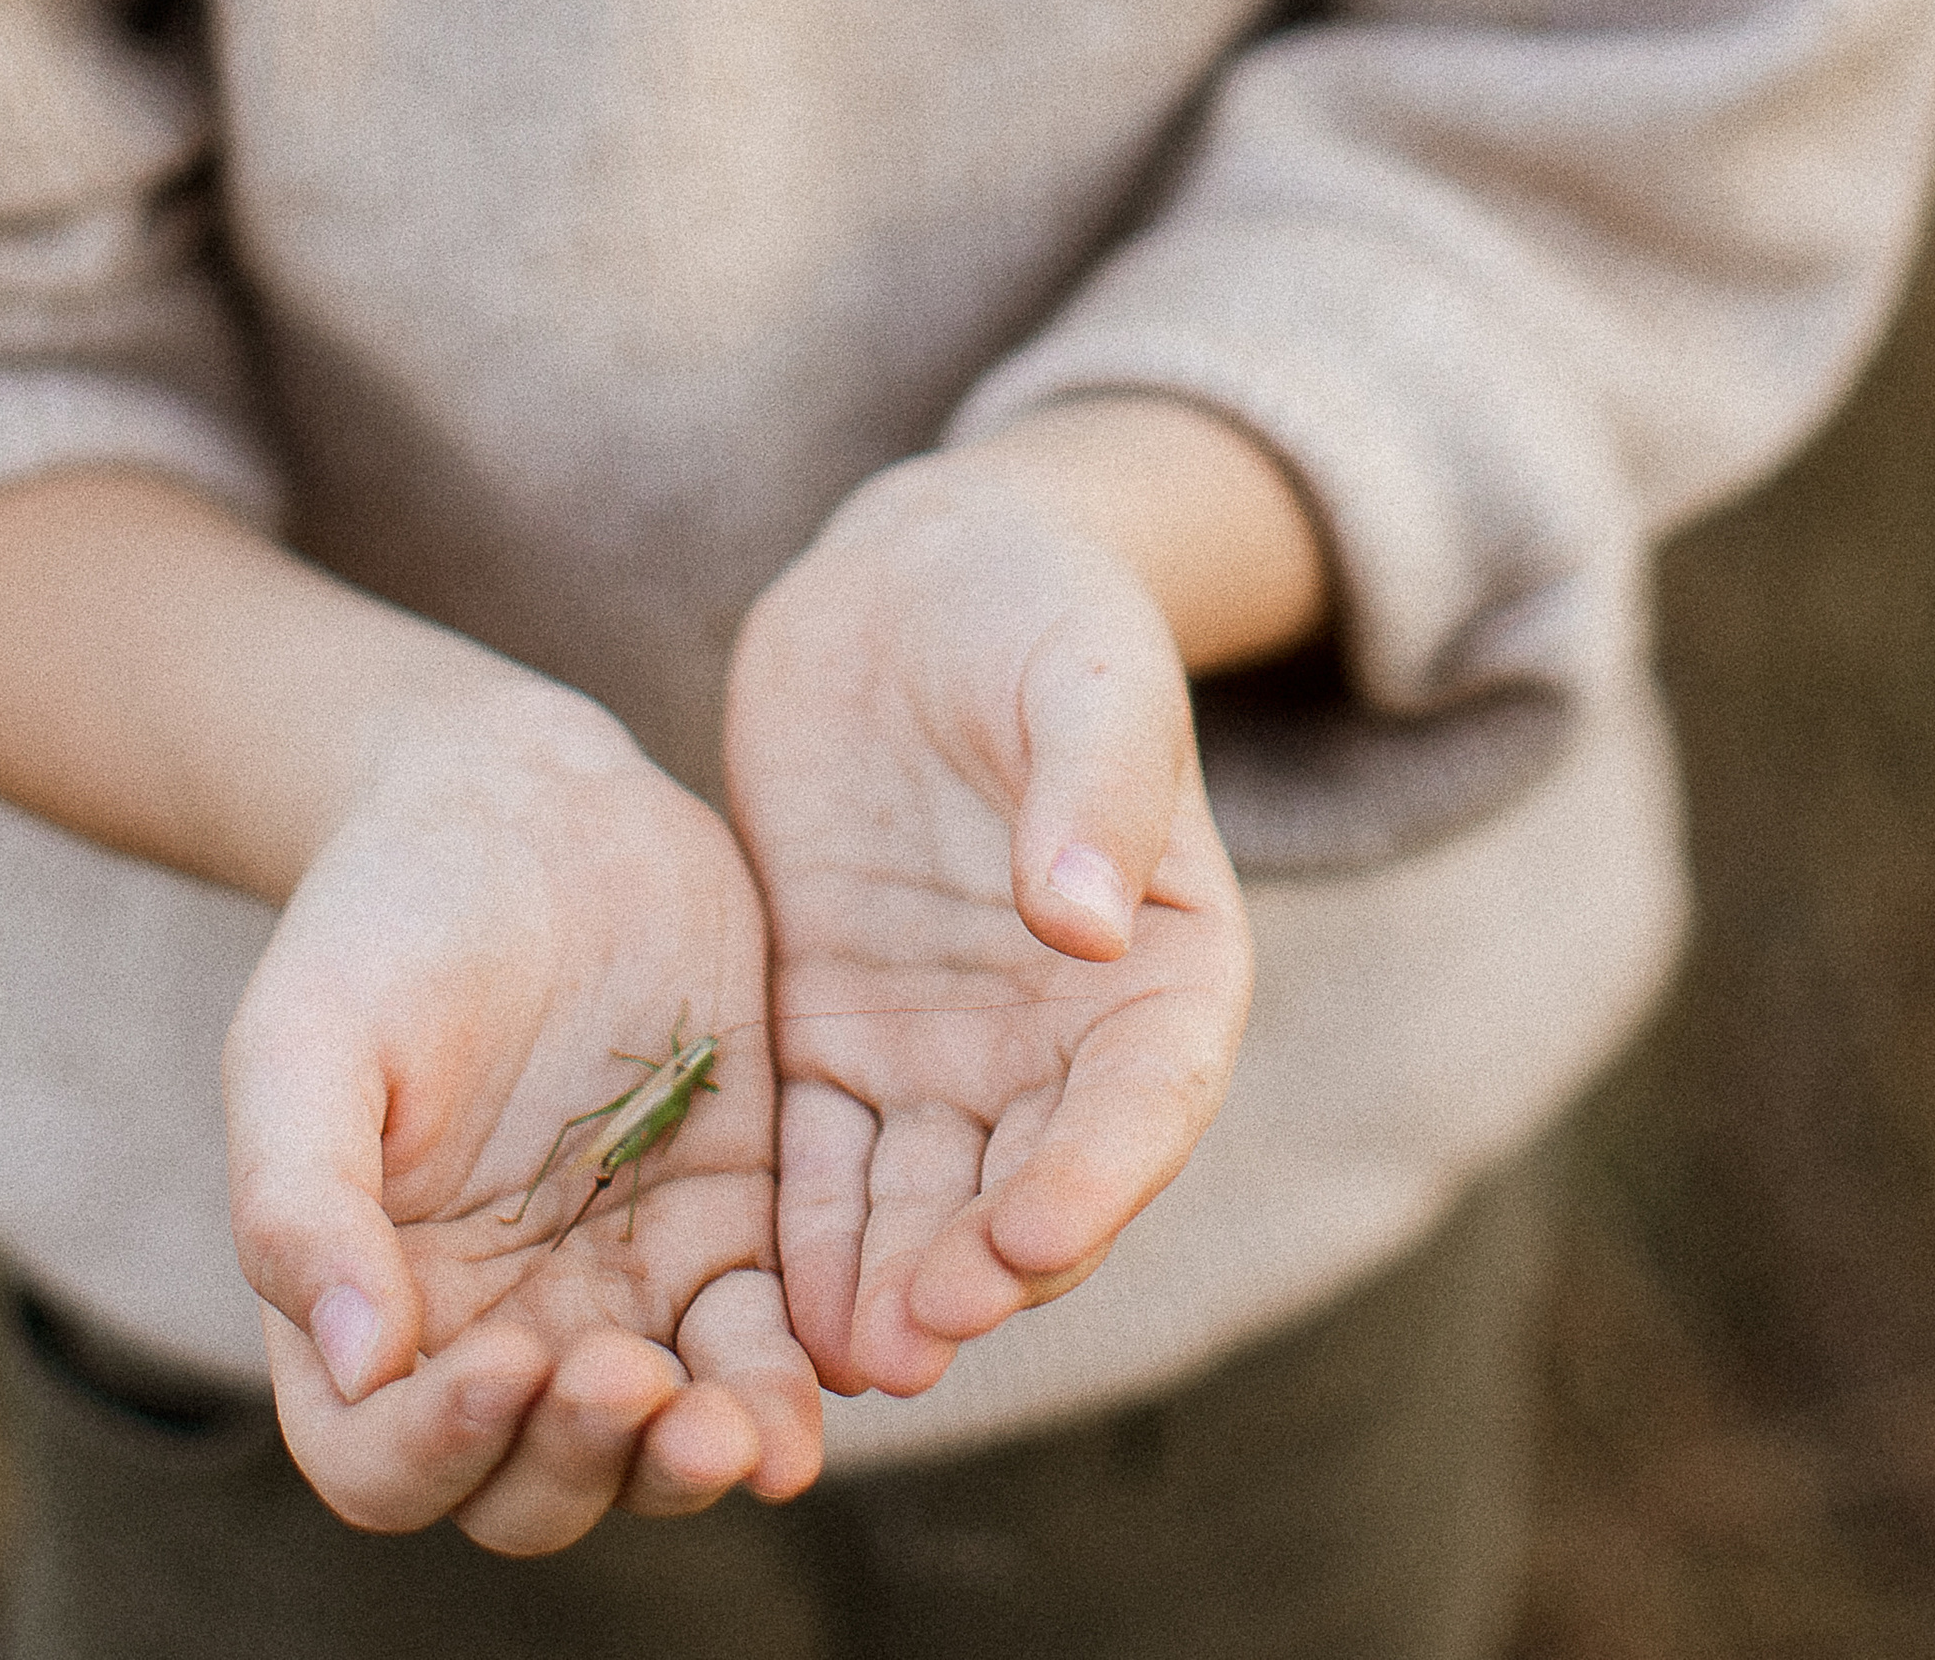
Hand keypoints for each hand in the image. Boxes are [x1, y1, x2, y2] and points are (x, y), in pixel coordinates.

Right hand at [224, 682, 822, 1551]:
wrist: (516, 800)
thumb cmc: (379, 920)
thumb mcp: (304, 1040)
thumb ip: (302, 1202)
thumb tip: (359, 1362)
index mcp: (371, 1310)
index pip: (387, 1461)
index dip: (438, 1450)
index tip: (504, 1364)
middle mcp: (496, 1330)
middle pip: (536, 1486)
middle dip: (588, 1466)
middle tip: (637, 1384)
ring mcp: (624, 1287)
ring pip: (663, 1443)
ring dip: (700, 1459)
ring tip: (743, 1427)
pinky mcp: (733, 1226)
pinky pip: (768, 1341)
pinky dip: (792, 1380)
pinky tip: (829, 1375)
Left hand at [723, 441, 1252, 1395]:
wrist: (916, 576)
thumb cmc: (1038, 608)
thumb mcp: (1084, 676)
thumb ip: (1093, 790)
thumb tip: (1084, 920)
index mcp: (1169, 966)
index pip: (1141, 1104)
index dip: (1091, 1184)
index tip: (1027, 1243)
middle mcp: (1064, 1036)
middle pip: (1027, 1182)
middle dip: (972, 1274)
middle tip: (907, 1342)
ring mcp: (945, 1044)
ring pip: (922, 1196)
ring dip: (887, 1281)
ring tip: (833, 1358)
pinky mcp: (836, 1028)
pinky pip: (823, 1150)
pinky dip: (805, 1228)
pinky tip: (765, 1301)